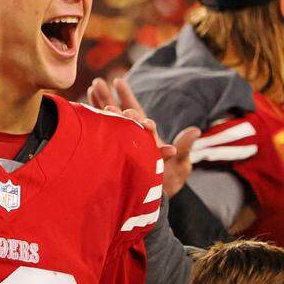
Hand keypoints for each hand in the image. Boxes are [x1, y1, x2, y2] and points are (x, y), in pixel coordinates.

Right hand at [86, 77, 199, 196]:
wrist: (153, 199)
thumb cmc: (168, 182)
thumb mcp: (179, 166)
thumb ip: (184, 147)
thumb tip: (195, 130)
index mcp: (151, 138)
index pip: (142, 123)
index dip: (135, 117)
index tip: (128, 114)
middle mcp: (136, 135)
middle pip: (125, 113)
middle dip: (114, 99)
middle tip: (103, 85)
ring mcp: (123, 139)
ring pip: (113, 116)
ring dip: (104, 100)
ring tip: (95, 84)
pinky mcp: (114, 145)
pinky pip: (104, 126)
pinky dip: (97, 112)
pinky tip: (89, 98)